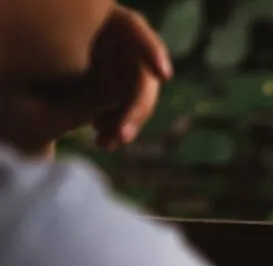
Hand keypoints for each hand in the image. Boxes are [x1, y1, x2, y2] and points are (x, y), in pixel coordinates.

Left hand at [0, 5, 170, 156]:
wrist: (10, 93)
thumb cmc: (20, 77)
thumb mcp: (50, 75)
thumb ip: (87, 84)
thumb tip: (116, 97)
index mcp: (99, 21)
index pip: (134, 28)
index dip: (152, 50)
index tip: (164, 75)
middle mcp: (113, 37)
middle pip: (142, 69)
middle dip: (136, 107)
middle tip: (123, 135)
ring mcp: (117, 60)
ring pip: (140, 92)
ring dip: (129, 121)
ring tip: (106, 144)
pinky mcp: (116, 83)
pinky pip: (129, 104)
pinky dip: (120, 123)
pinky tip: (101, 138)